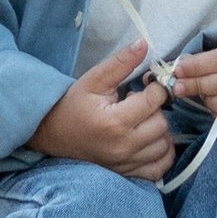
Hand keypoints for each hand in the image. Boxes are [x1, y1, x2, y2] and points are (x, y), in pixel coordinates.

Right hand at [32, 40, 173, 181]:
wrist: (52, 134)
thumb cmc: (72, 105)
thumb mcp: (93, 79)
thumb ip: (120, 62)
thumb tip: (144, 43)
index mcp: (114, 122)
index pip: (154, 101)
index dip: (156, 87)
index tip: (147, 83)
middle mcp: (123, 147)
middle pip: (162, 124)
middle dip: (156, 109)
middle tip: (139, 102)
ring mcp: (125, 164)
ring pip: (164, 145)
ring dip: (159, 130)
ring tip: (142, 120)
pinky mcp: (126, 174)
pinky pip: (159, 168)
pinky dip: (162, 154)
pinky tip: (152, 139)